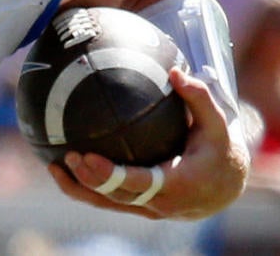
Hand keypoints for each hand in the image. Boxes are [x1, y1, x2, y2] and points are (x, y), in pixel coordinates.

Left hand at [47, 68, 249, 219]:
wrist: (225, 188)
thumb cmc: (218, 150)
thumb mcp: (218, 123)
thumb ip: (200, 97)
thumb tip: (176, 71)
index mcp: (178, 183)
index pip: (139, 183)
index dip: (111, 175)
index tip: (87, 157)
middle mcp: (160, 202)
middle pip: (117, 196)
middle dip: (90, 180)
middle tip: (69, 157)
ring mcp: (147, 207)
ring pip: (107, 203)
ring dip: (79, 188)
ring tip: (54, 166)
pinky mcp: (138, 206)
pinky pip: (107, 200)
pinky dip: (84, 188)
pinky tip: (62, 167)